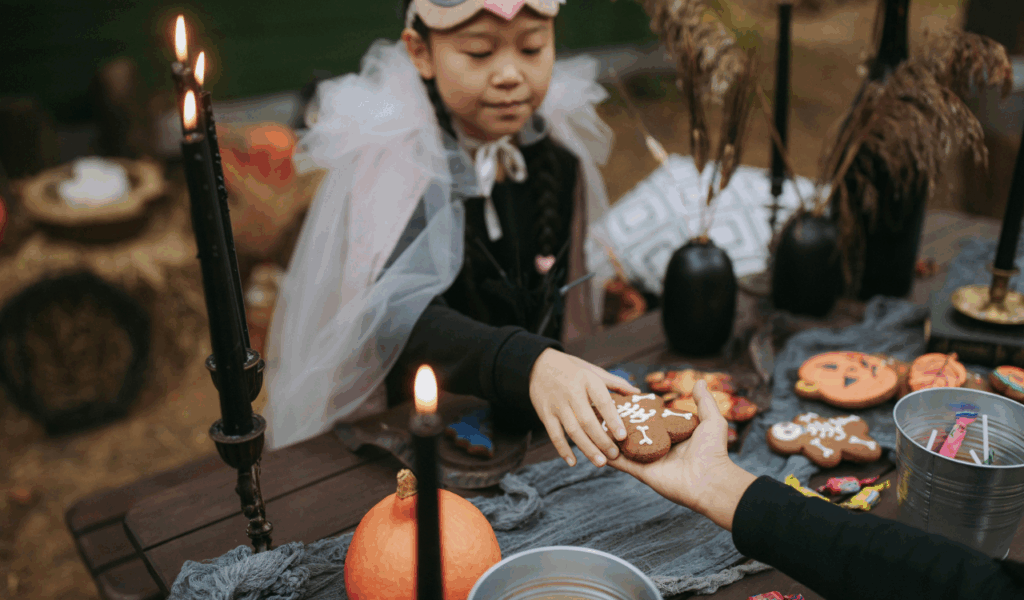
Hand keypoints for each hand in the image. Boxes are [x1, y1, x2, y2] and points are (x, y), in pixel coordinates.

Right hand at [529, 348, 640, 467]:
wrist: (538, 365)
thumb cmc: (571, 369)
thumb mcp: (593, 370)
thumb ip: (615, 383)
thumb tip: (638, 393)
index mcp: (587, 380)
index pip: (602, 401)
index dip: (613, 420)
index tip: (623, 436)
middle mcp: (571, 392)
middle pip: (587, 421)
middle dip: (602, 441)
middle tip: (615, 455)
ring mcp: (557, 405)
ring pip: (572, 431)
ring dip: (587, 449)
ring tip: (600, 462)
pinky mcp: (545, 414)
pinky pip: (554, 435)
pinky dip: (563, 450)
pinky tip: (573, 462)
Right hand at [607, 380, 755, 529]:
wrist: (710, 480)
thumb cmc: (712, 451)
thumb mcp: (712, 420)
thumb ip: (703, 401)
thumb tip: (699, 381)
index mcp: (673, 434)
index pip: (651, 419)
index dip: (639, 409)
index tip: (624, 397)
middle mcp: (659, 446)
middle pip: (635, 431)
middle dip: (621, 421)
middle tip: (604, 407)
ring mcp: (648, 459)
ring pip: (624, 445)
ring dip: (611, 436)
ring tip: (595, 422)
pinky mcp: (641, 471)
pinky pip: (622, 462)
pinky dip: (609, 454)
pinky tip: (596, 443)